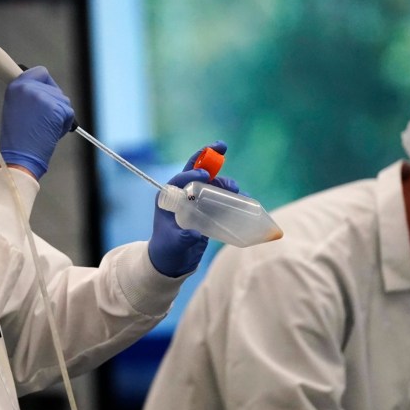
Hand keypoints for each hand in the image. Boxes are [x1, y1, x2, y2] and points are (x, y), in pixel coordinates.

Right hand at [0, 67, 74, 178]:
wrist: (19, 157)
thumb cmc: (17, 139)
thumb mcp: (15, 108)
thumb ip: (28, 95)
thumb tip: (45, 89)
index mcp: (16, 86)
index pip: (40, 72)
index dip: (46, 84)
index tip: (47, 93)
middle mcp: (28, 87)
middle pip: (55, 89)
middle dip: (55, 104)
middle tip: (43, 121)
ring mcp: (42, 97)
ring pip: (64, 101)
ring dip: (60, 115)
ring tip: (44, 128)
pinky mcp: (55, 108)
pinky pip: (69, 113)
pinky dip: (64, 124)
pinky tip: (51, 133)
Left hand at [148, 141, 238, 276]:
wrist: (172, 262)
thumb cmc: (167, 251)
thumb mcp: (173, 245)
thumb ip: (183, 239)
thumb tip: (195, 235)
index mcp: (167, 199)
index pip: (178, 180)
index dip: (191, 173)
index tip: (204, 174)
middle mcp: (181, 195)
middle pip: (196, 171)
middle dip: (209, 157)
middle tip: (222, 147)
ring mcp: (195, 201)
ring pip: (211, 183)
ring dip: (224, 181)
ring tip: (235, 189)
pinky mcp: (206, 210)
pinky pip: (220, 197)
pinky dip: (231, 195)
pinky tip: (243, 198)